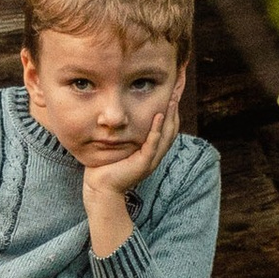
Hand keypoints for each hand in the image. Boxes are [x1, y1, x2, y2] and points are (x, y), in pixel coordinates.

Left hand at [80, 99, 178, 257]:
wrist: (100, 188)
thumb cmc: (105, 166)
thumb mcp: (118, 144)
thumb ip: (124, 131)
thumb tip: (118, 113)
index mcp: (151, 150)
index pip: (167, 126)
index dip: (172, 109)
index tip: (173, 90)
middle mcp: (155, 155)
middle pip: (172, 128)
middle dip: (176, 108)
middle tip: (178, 89)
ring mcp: (151, 160)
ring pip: (166, 135)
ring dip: (170, 115)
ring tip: (173, 98)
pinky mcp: (143, 164)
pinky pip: (153, 144)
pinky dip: (156, 129)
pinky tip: (158, 115)